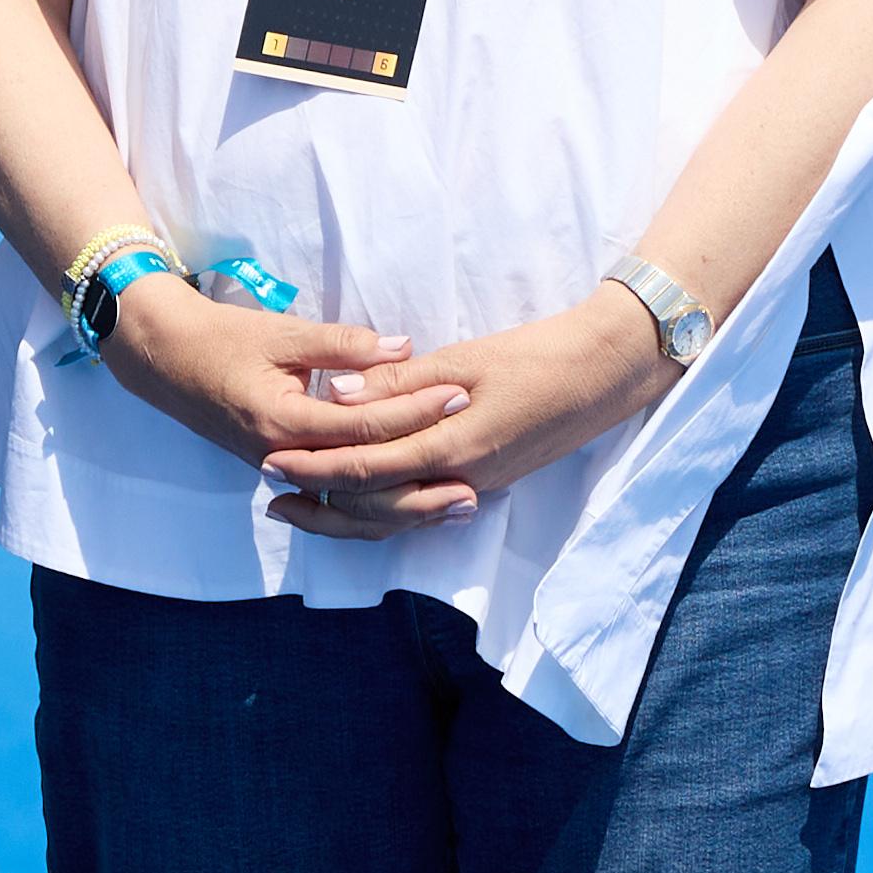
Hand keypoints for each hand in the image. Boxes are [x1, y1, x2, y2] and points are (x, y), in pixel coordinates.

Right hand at [98, 280, 463, 478]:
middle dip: (422, 480)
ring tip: (457, 506)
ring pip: (351, 507)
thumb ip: (344, 344)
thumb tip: (404, 347)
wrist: (164, 360)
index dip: (414, 411)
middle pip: (363, 482)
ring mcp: (281, 473)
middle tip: (476, 476)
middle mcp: (282, 458)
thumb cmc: (223, 339)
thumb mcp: (283, 332)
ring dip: (406, 509)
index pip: (363, 426)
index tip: (459, 395)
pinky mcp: (283, 474)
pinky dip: (375, 508)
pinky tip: (411, 509)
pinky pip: (335, 502)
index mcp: (282, 420)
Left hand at [261, 290, 673, 540]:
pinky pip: (422, 505)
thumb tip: (337, 392)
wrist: (604, 374)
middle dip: (318, 498)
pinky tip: (359, 494)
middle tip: (268, 484)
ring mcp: (476, 484)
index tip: (271, 457)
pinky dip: (383, 506)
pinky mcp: (486, 479)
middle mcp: (461, 478)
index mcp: (453, 446)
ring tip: (299, 502)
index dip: (315, 466)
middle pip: (375, 506)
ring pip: (397, 515)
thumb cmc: (537, 356)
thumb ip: (399, 382)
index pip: (367, 468)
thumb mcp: (464, 359)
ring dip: (345, 512)